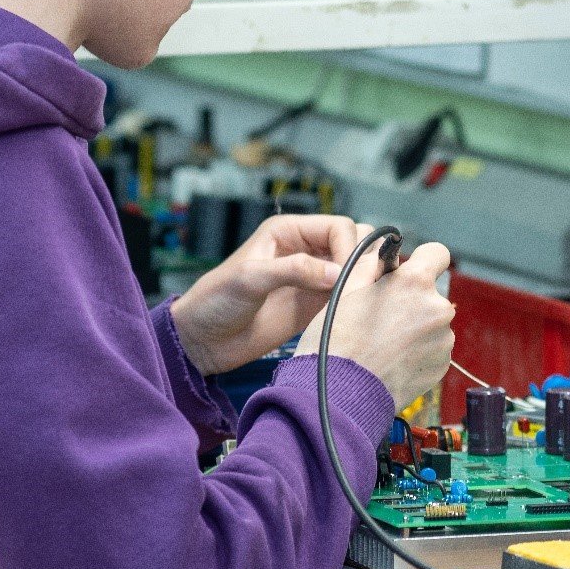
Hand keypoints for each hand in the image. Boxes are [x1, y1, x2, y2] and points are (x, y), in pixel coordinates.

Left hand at [171, 216, 376, 375]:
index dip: (349, 248)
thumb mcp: (250, 279)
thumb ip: (293, 270)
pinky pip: (348, 295)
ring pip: (356, 268)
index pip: (339, 227)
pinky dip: (357, 300)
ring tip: (359, 300)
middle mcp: (306, 249)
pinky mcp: (316, 304)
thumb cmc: (215, 301)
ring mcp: (313, 277)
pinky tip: (354, 313)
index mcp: (289, 231)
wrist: (204, 341)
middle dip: (363, 260)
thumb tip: (338, 273)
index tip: (347, 276)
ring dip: (365, 279)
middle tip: (358, 288)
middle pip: (355, 242)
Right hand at [296, 242, 453, 410]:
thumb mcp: (345, 290)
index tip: (408, 272)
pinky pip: (433, 348)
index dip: (421, 260)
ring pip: (432, 322)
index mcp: (414, 283)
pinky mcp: (442, 366)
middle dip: (412, 299)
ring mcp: (442, 340)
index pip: (437, 253)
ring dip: (415, 327)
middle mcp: (436, 308)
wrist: (340, 393)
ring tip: (384, 343)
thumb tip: (381, 254)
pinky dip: (418, 350)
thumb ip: (370, 265)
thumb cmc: (337, 342)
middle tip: (382, 316)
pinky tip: (392, 358)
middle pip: (431, 292)